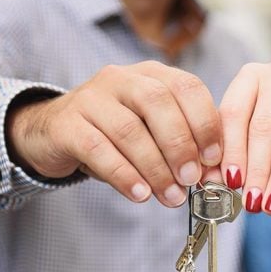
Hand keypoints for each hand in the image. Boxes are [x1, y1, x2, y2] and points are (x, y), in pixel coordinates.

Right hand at [6, 61, 222, 206]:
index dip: (204, 122)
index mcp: (151, 74)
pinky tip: (140, 195)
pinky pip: (98, 149)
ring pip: (129, 130)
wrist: (53, 132)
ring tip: (170, 196)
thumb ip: (183, 145)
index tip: (213, 159)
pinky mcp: (66, 124)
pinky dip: (124, 175)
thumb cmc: (114, 134)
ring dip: (155, 168)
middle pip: (158, 102)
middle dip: (180, 145)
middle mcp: (121, 78)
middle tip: (191, 180)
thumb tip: (217, 175)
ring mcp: (90, 98)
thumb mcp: (151, 132)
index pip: (187, 86)